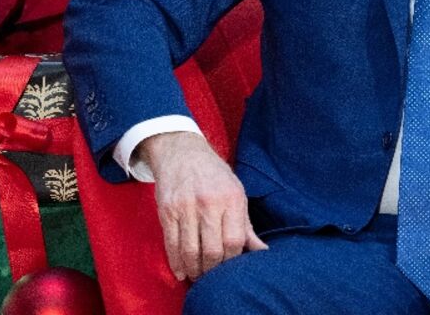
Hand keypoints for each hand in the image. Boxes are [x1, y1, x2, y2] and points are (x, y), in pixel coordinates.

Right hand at [139, 131, 267, 280]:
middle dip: (213, 270)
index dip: (232, 260)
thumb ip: (246, 225)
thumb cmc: (214, 175)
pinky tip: (181, 271)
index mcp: (230, 198)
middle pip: (212, 249)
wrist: (181, 152)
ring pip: (190, 250)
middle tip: (212, 278)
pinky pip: (171, 244)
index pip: (235, 240)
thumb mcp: (236, 192)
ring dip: (194, 270)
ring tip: (198, 277)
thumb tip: (262, 251)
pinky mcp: (167, 211)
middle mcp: (208, 202)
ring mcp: (185, 207)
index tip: (230, 268)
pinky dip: (176, 262)